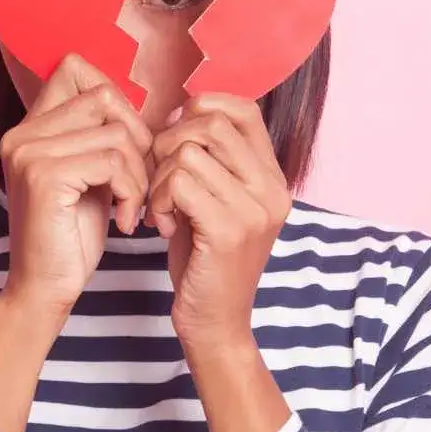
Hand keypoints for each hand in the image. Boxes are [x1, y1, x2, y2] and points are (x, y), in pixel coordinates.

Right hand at [0, 53, 152, 320]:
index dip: (116, 99)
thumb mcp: (89, 173)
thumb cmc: (72, 234)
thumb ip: (98, 134)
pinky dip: (132, 191)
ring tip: (135, 206)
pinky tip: (126, 220)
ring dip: (139, 173)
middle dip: (137, 138)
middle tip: (140, 182)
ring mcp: (29, 152)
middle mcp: (22, 133)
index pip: (74, 67)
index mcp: (29, 127)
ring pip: (116, 133)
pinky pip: (113, 162)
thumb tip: (136, 99)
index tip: (129, 145)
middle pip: (104, 96)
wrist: (45, 289)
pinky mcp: (44, 176)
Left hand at [148, 94, 292, 350]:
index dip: (201, 108)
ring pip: (187, 152)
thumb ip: (211, 158)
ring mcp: (254, 209)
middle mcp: (272, 189)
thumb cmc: (206, 259)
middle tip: (158, 177)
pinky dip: (158, 200)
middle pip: (211, 123)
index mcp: (273, 177)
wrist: (216, 323)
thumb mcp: (215, 199)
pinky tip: (160, 226)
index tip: (174, 137)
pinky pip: (179, 183)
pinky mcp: (229, 230)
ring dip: (158, 178)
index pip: (244, 108)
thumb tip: (182, 108)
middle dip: (168, 143)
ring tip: (160, 208)